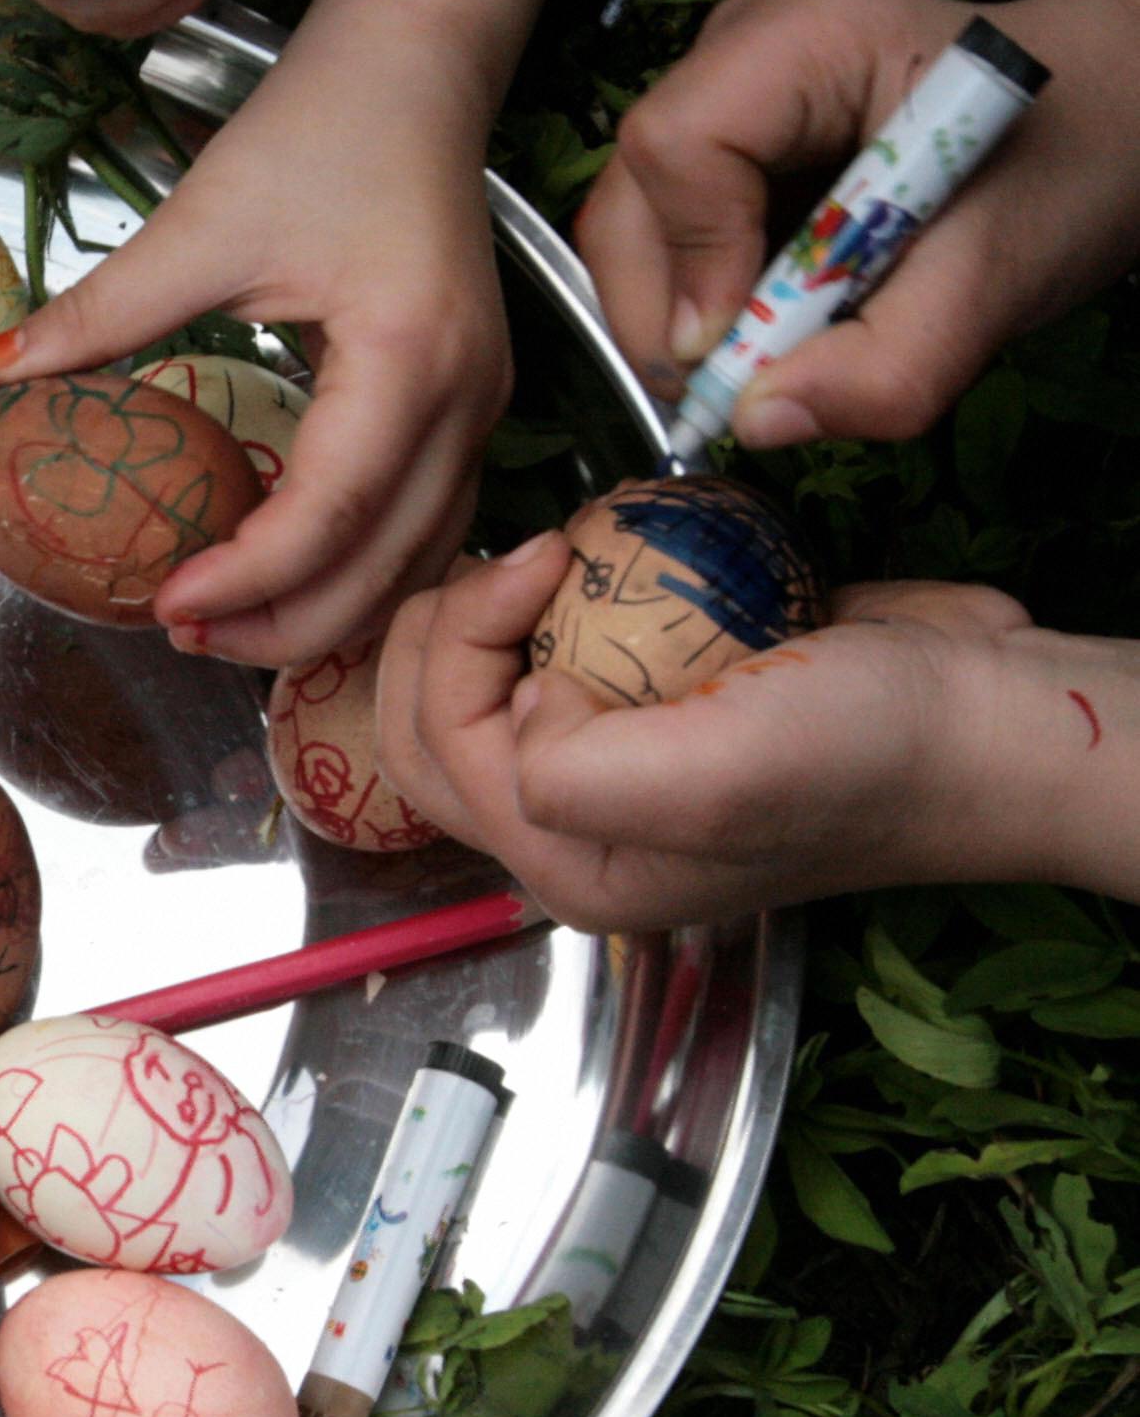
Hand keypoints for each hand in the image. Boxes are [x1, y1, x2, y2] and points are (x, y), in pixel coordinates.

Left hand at [0, 0, 547, 663]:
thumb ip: (100, 310)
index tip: (164, 606)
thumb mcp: (200, 222)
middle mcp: (465, 399)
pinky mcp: (470, 410)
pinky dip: (360, 576)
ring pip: (418, 564)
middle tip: (181, 638)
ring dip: (324, 612)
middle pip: (385, 567)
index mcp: (406, 356)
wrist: (412, 71)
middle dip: (283, 625)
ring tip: (219, 625)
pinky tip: (281, 583)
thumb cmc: (320, 132)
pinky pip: (426, 530)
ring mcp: (481, 410)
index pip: (329, 511)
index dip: (246, 576)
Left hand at [373, 533, 1056, 929]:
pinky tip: (596, 554)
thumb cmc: (865, 758)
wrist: (987, 717)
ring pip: (480, 681)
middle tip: (531, 553)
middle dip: (450, 626)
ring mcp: (611, 760)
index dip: (464, 637)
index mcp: (566, 864)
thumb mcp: (706, 780)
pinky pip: (550, 647)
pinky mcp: (651, 700)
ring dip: (494, 607)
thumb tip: (518, 705)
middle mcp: (574, 824)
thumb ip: (567, 771)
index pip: (437, 745)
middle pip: (430, 722)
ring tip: (558, 552)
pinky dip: (552, 598)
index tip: (545, 556)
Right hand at [578, 0, 1139, 446]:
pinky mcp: (715, 144)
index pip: (676, 145)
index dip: (691, 260)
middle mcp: (735, 50)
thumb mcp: (1008, 271)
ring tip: (772, 360)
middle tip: (744, 389)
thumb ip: (895, 361)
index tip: (745, 346)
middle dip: (666, 316)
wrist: (1114, 105)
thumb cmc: (1076, 157)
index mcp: (806, 39)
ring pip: (629, 231)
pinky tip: (775, 323)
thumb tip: (756, 423)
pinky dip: (701, 309)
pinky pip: (661, 242)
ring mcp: (715, 93)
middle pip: (626, 200)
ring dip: (683, 323)